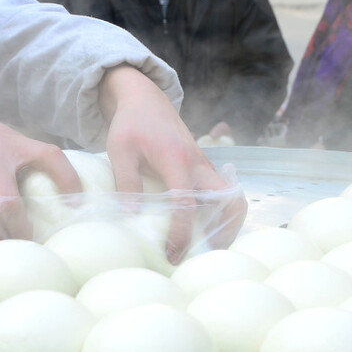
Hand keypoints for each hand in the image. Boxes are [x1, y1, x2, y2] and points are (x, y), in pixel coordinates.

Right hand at [0, 97, 80, 238]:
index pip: (49, 156)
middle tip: (29, 242)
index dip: (67, 178)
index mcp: (12, 144)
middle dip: (21, 230)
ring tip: (5, 246)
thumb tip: (52, 185)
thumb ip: (22, 155)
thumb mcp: (3, 135)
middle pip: (11, 204)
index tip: (76, 200)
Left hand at [99, 67, 246, 260]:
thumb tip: (132, 217)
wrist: (145, 99)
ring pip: (230, 197)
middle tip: (205, 252)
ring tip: (205, 245)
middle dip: (226, 229)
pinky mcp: (203, 167)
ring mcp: (205, 165)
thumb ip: (126, 182)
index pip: (187, 202)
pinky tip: (199, 228)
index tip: (172, 253)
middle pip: (232, 199)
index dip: (182, 232)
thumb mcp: (119, 150)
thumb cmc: (130, 124)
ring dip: (225, 222)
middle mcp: (199, 163)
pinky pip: (220, 193)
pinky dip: (218, 212)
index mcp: (177, 160)